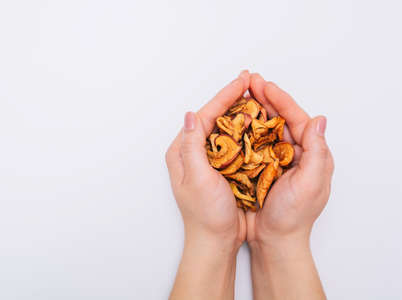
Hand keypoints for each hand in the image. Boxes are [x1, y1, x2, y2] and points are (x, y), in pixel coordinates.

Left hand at [166, 71, 249, 299]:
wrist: (215, 241)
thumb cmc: (206, 215)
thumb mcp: (197, 179)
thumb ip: (192, 147)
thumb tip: (190, 115)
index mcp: (182, 152)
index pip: (204, 116)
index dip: (224, 96)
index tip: (241, 81)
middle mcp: (192, 152)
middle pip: (213, 117)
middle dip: (231, 98)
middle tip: (248, 80)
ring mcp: (206, 160)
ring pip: (223, 127)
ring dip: (238, 110)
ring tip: (253, 94)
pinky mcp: (219, 168)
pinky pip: (231, 141)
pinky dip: (243, 129)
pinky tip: (255, 121)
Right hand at [245, 75, 333, 247]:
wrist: (274, 240)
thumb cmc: (294, 217)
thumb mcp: (311, 183)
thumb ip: (317, 152)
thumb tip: (319, 120)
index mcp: (310, 154)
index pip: (296, 118)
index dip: (280, 100)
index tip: (264, 85)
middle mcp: (292, 153)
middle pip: (278, 118)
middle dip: (264, 99)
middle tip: (249, 82)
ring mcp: (274, 159)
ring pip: (263, 128)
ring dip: (252, 111)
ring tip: (240, 95)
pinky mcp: (258, 167)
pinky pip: (251, 143)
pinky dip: (243, 130)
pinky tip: (232, 121)